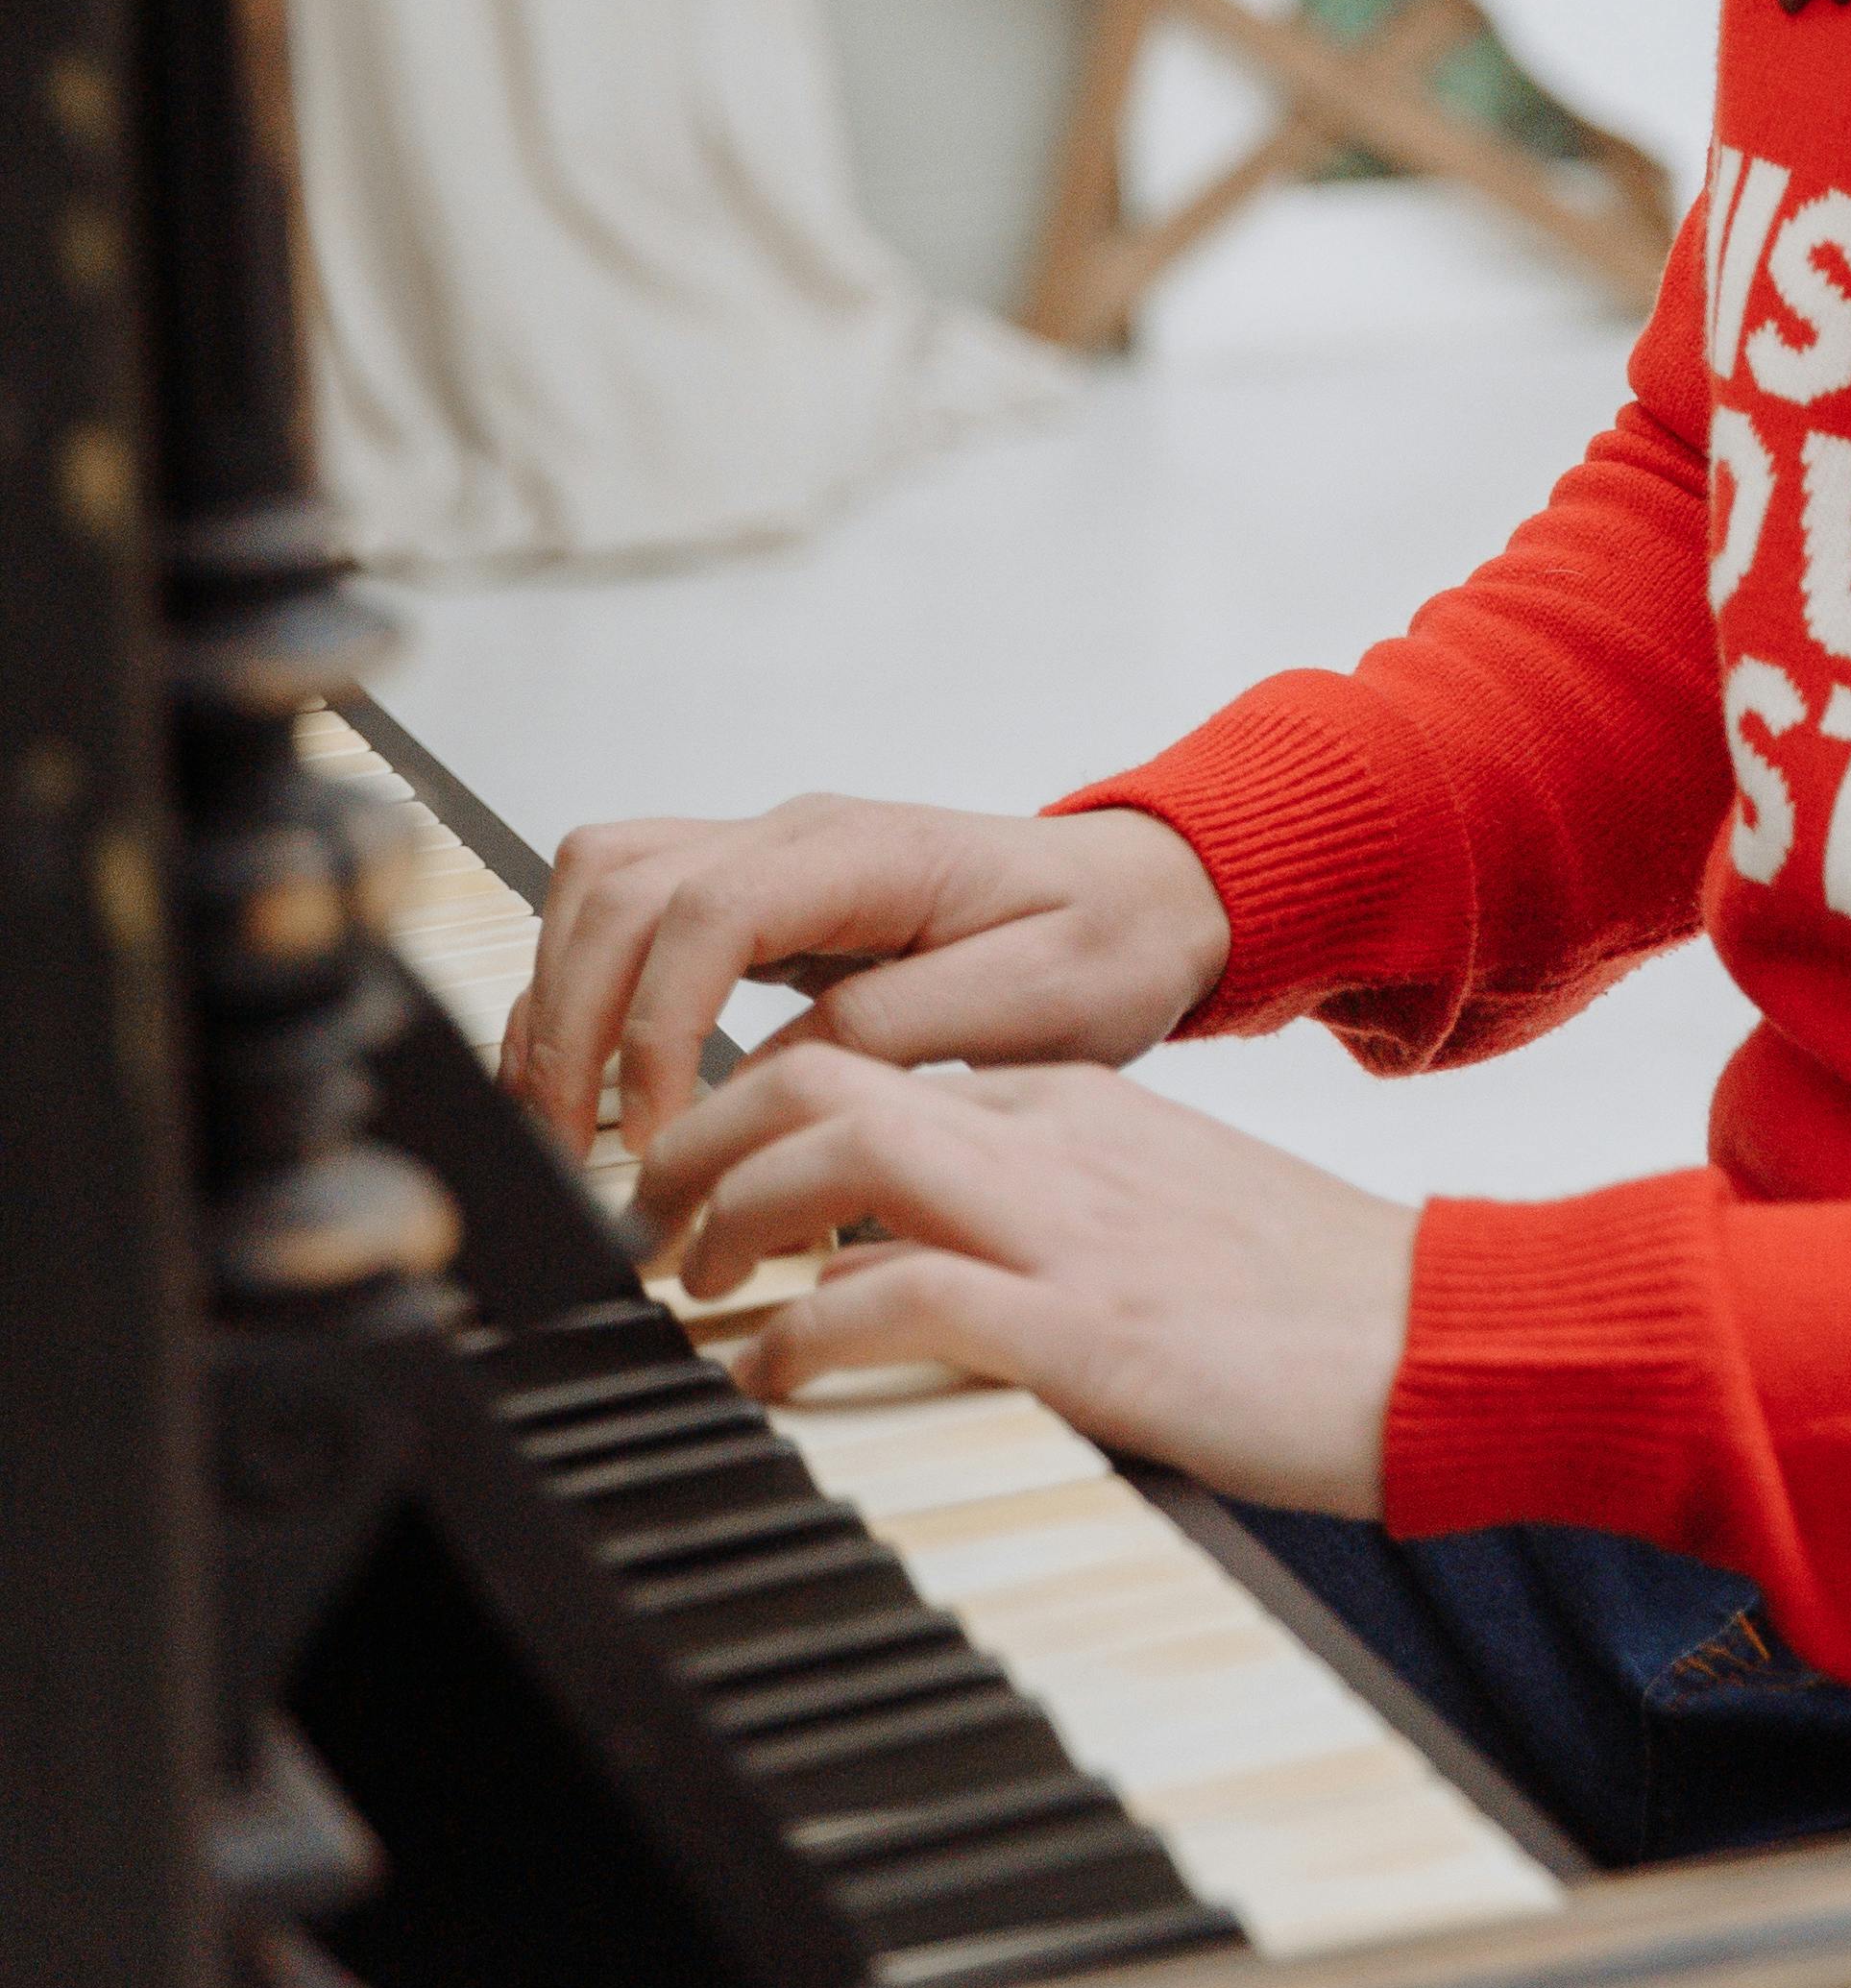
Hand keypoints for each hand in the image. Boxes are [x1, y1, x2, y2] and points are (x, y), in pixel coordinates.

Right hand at [503, 793, 1233, 1169]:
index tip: (659, 1140)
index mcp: (865, 851)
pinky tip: (596, 1083)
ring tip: (563, 1126)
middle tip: (573, 1153)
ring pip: (603, 882)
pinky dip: (590, 992)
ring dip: (563, 998)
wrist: (1151, 896)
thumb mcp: (1033, 1004)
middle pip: (619, 883)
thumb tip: (762, 1081)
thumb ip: (894, 1031)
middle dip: (572, 1020)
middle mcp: (798, 833)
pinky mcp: (761, 898)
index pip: (706, 911)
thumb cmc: (1107, 945)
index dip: (657, 1029)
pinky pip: (633, 914)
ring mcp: (771, 856)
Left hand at [635, 1045, 1415, 1515]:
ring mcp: (1067, 1226)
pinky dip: (804, 1330)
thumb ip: (1055, 1210)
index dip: (753, 1118)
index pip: (869, 1062)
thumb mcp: (1169, 1214)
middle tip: (653, 1226)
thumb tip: (918, 1267)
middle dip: (702, 1139)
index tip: (700, 1187)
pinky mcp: (1087, 1330)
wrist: (1451, 1334)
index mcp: (1077, 1104)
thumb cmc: (1318, 1303)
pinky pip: (897, 1297)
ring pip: (833, 1151)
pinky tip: (773, 1373)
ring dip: (726, 1218)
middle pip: (819, 1071)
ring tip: (690, 1290)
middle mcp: (1056, 1138)